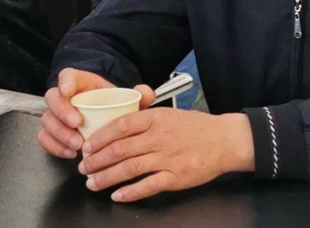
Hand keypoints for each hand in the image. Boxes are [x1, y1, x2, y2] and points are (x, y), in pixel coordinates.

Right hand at [37, 68, 154, 158]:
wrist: (108, 117)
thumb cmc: (115, 106)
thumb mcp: (129, 99)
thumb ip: (140, 94)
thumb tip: (145, 93)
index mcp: (82, 83)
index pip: (67, 75)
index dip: (65, 81)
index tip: (68, 91)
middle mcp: (66, 97)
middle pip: (53, 98)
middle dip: (62, 112)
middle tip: (77, 124)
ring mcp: (58, 115)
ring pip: (47, 120)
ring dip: (60, 134)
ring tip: (77, 145)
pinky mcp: (54, 131)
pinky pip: (45, 138)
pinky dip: (55, 147)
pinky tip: (70, 153)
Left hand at [78, 109, 254, 202]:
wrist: (225, 140)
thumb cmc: (196, 126)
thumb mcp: (169, 113)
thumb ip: (145, 117)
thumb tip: (115, 124)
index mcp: (157, 118)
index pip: (121, 125)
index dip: (100, 137)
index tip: (87, 146)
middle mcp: (161, 137)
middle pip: (120, 149)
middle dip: (97, 160)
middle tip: (84, 167)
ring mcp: (168, 158)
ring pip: (129, 168)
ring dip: (106, 177)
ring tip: (92, 182)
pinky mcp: (176, 178)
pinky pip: (148, 186)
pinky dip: (129, 192)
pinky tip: (117, 195)